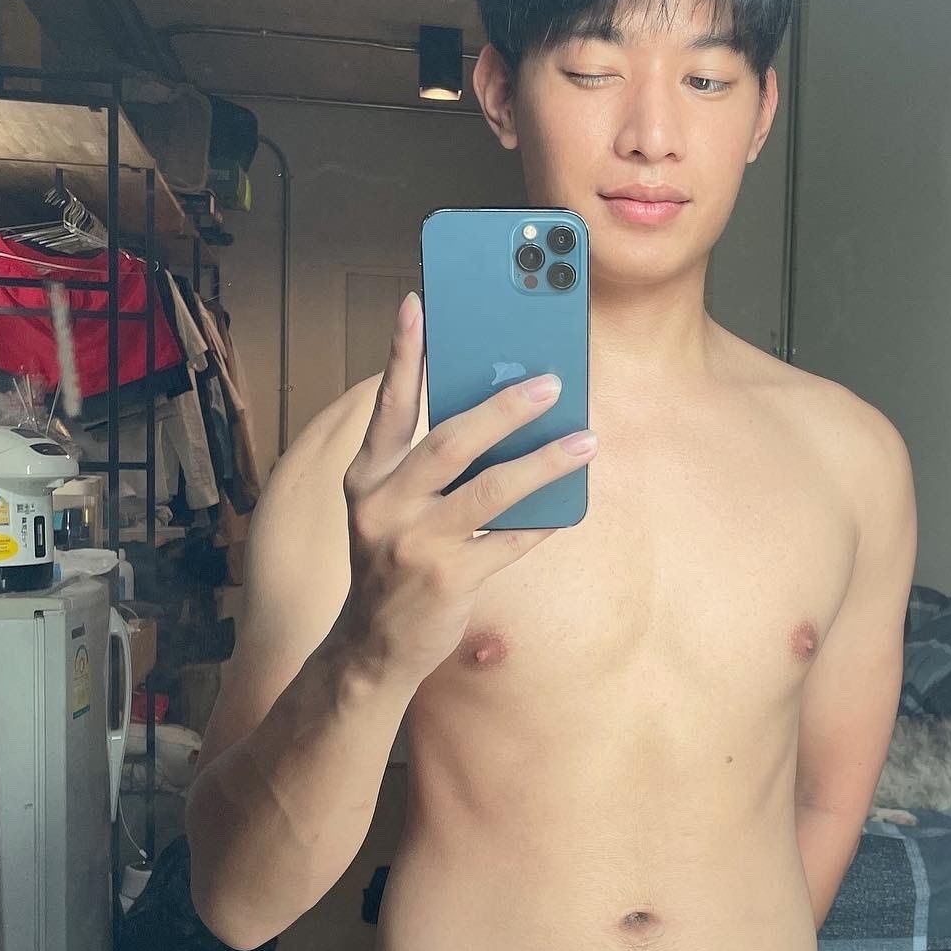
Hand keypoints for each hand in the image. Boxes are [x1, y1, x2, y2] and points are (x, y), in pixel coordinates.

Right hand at [335, 292, 595, 690]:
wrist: (372, 647)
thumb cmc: (392, 563)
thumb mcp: (390, 508)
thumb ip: (426, 467)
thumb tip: (494, 414)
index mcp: (366, 478)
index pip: (387, 406)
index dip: (402, 354)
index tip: (420, 304)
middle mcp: (383, 506)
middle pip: (450, 442)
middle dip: (503, 409)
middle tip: (550, 382)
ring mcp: (414, 545)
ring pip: (489, 492)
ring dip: (543, 463)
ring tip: (585, 441)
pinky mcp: (448, 580)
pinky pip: (509, 541)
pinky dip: (542, 521)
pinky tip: (571, 503)